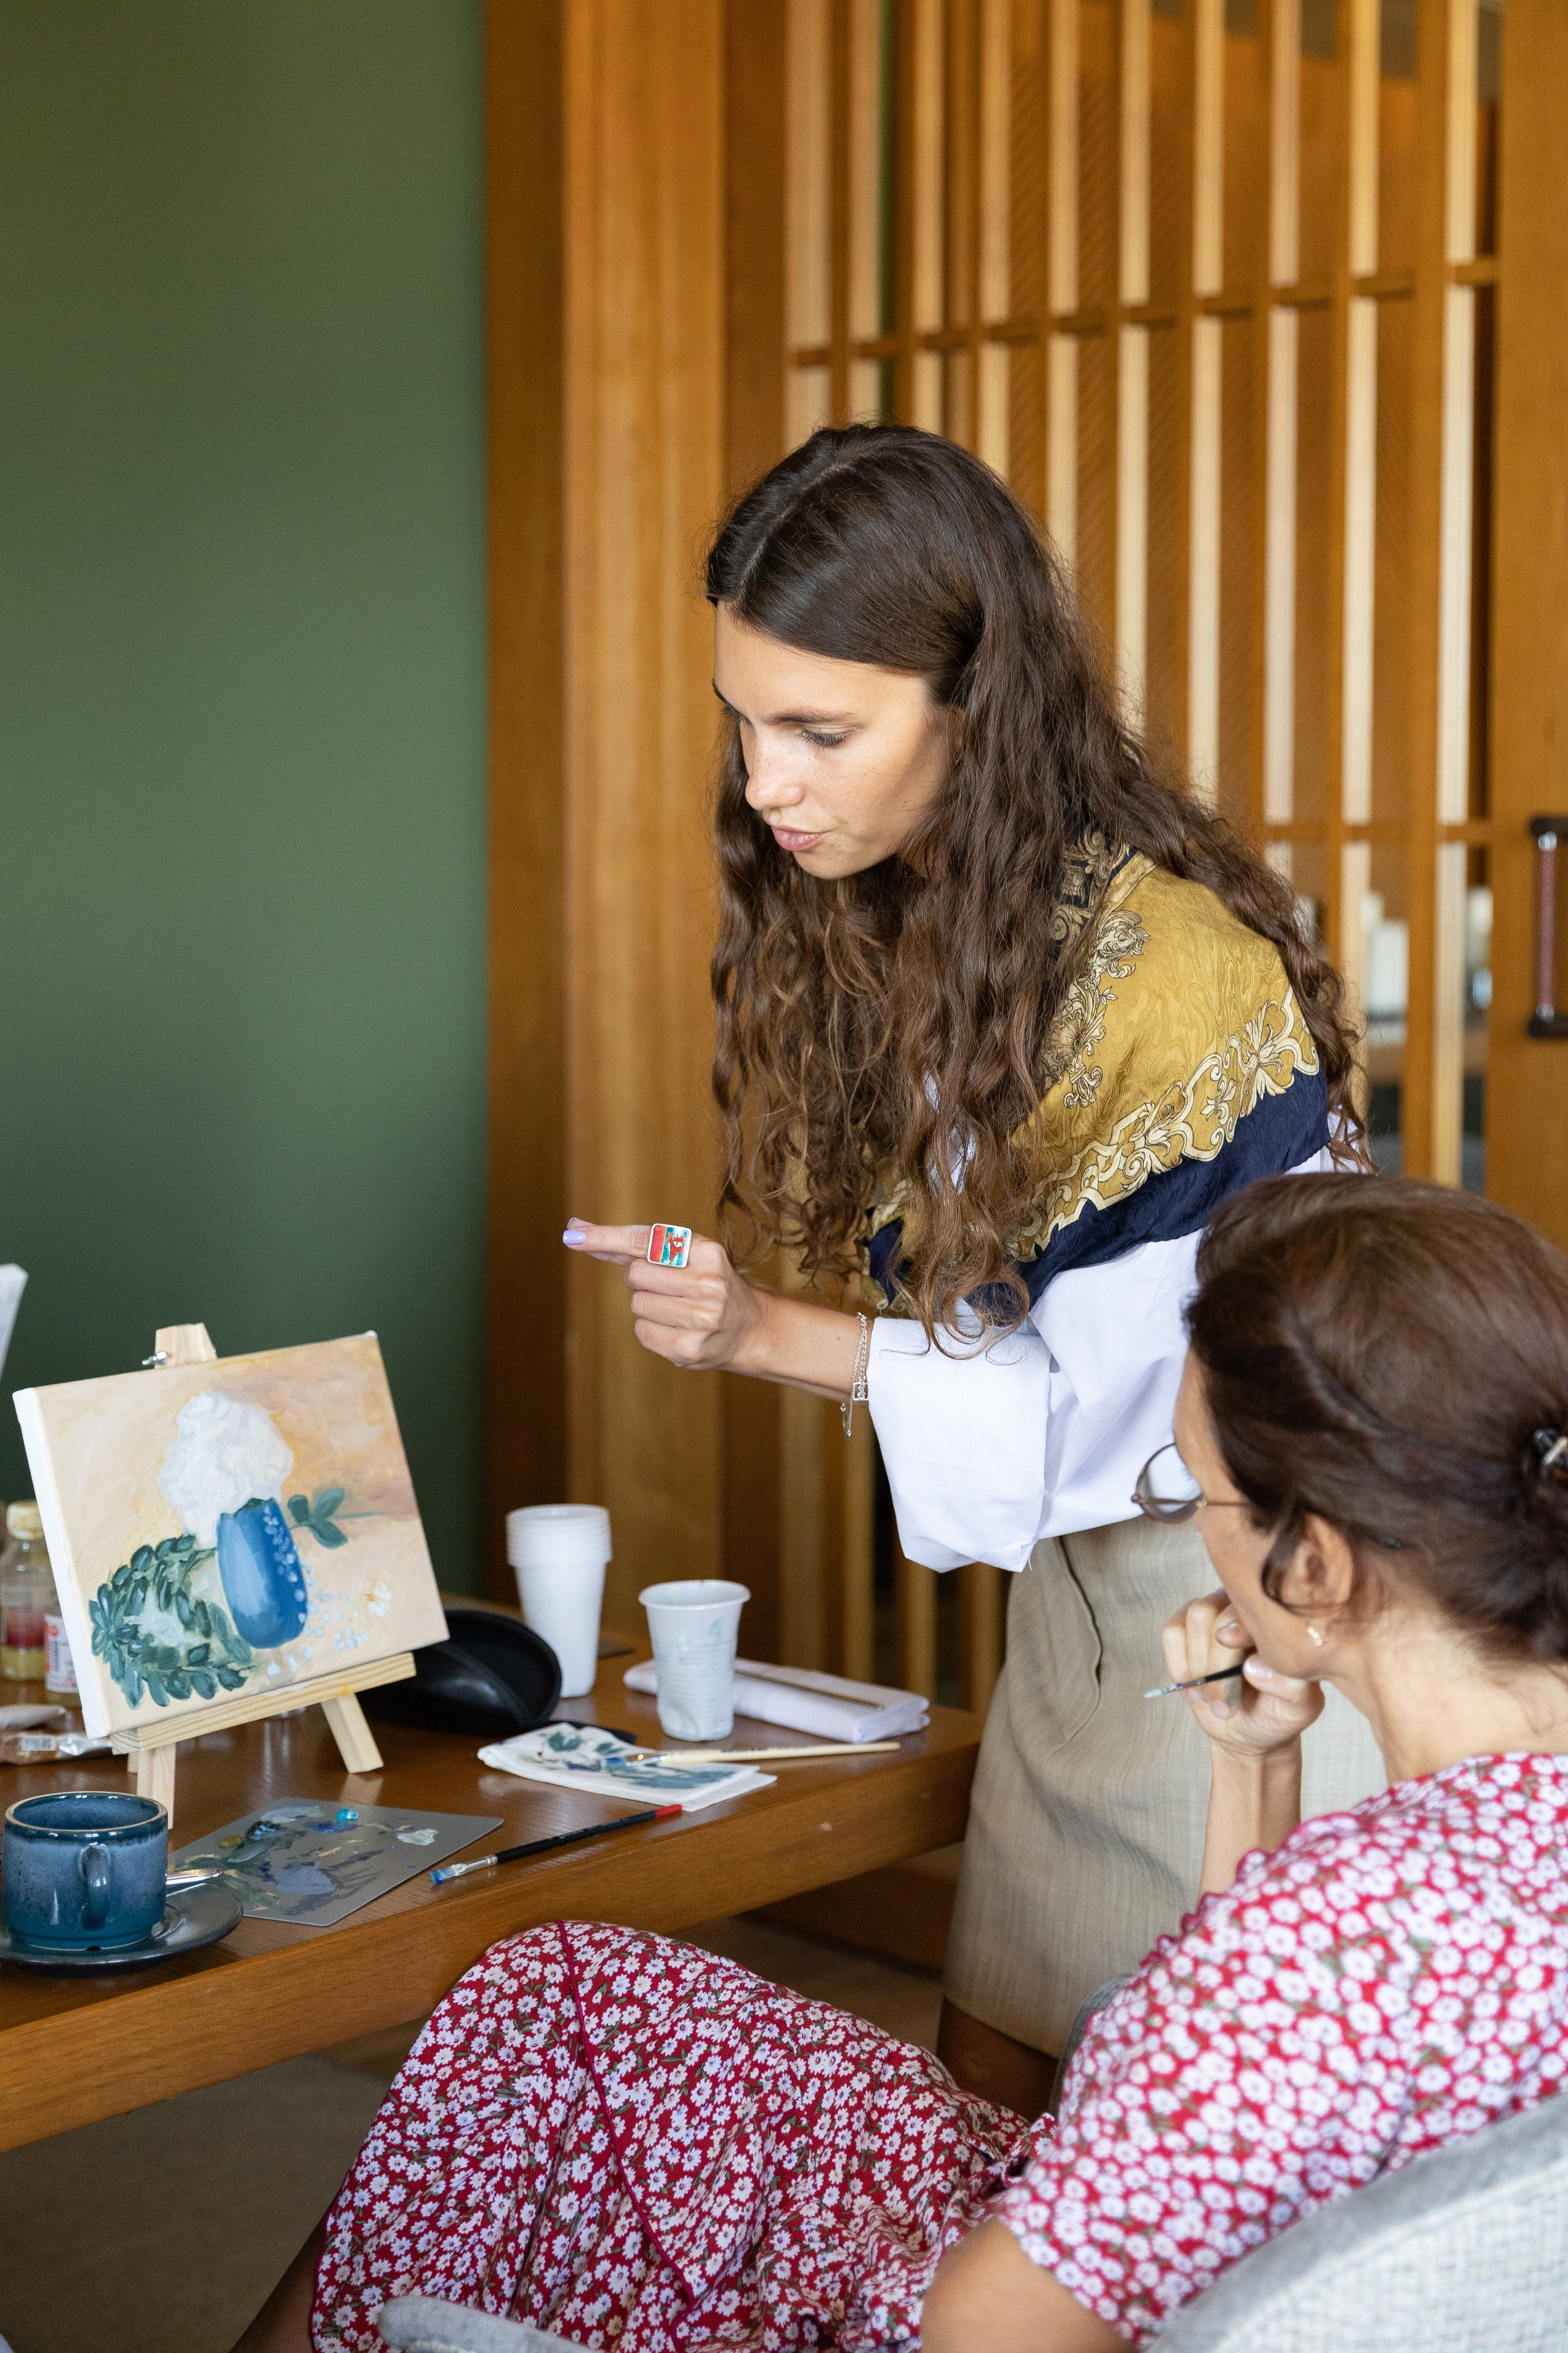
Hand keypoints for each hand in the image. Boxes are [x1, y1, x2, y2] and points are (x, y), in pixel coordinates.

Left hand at [562, 1221, 767, 1372]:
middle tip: (668, 1286)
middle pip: (635, 1274)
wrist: (749, 1328)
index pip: (645, 1242)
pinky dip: (651, 1329)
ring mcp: (701, 1319)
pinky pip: (642, 1331)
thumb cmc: (706, 1284)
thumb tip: (578, 1227)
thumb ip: (634, 1245)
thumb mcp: (685, 1256)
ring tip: (677, 1308)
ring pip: (637, 1305)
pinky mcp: (689, 1348)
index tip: (573, 1232)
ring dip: (647, 1305)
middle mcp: (708, 1284)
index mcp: (707, 1253)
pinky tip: (676, 1328)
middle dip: (640, 1279)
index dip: (606, 1238)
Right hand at [1162, 1589, 1322, 1765]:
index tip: (1242, 1669)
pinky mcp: (1185, 1627)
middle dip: (1216, 1665)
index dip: (1240, 1631)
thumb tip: (1253, 1667)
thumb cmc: (1278, 1712)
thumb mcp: (1298, 1708)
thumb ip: (1288, 1687)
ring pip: (1194, 1617)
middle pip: (1216, 1612)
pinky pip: (1172, 1633)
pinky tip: (1195, 1687)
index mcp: (1275, 1619)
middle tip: (1226, 1706)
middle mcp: (1243, 1607)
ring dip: (1198, 1666)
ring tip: (1212, 1698)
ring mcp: (1213, 1611)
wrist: (1248, 1729)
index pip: (1252, 1607)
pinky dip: (1179, 1665)